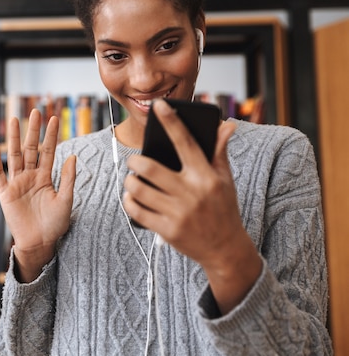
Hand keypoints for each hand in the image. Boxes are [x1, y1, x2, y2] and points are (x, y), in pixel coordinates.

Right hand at [0, 108, 75, 282]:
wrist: (39, 243)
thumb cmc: (54, 225)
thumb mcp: (66, 200)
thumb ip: (68, 178)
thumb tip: (72, 156)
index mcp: (45, 177)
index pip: (48, 151)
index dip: (51, 135)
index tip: (54, 119)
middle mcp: (30, 177)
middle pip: (30, 148)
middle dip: (32, 130)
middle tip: (35, 111)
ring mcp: (17, 183)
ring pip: (15, 156)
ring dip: (15, 138)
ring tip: (15, 119)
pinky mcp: (6, 193)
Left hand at [122, 99, 261, 313]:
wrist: (225, 249)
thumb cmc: (223, 209)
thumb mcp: (225, 179)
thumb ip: (219, 151)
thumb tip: (226, 124)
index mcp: (205, 176)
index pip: (185, 142)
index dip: (171, 122)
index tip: (159, 106)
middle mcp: (191, 193)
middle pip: (149, 168)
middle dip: (134, 162)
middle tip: (134, 162)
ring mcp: (178, 213)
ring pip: (138, 189)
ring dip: (130, 182)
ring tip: (132, 180)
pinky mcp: (167, 230)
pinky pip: (137, 211)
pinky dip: (129, 201)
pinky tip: (132, 197)